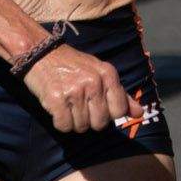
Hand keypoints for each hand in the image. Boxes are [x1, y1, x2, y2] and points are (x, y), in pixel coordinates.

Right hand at [21, 44, 138, 133]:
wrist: (41, 52)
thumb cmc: (73, 65)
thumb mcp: (100, 72)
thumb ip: (121, 94)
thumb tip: (140, 113)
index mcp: (108, 74)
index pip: (119, 111)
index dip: (109, 114)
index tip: (98, 106)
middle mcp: (94, 82)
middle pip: (101, 123)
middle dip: (90, 121)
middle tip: (80, 107)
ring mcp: (75, 90)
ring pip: (82, 127)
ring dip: (73, 121)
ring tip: (68, 104)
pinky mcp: (57, 99)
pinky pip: (64, 126)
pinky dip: (60, 122)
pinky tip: (57, 107)